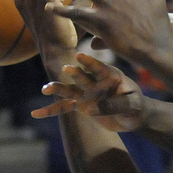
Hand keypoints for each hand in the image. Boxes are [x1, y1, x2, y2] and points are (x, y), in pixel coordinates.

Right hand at [31, 52, 146, 131]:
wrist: (133, 116)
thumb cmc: (136, 106)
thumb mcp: (131, 105)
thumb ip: (113, 105)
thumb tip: (89, 109)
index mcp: (110, 75)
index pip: (99, 67)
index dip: (90, 62)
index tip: (80, 56)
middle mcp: (95, 81)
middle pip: (82, 77)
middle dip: (74, 74)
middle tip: (66, 70)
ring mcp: (86, 92)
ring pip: (69, 90)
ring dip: (57, 89)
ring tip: (46, 89)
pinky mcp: (81, 105)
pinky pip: (64, 107)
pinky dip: (51, 110)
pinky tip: (36, 113)